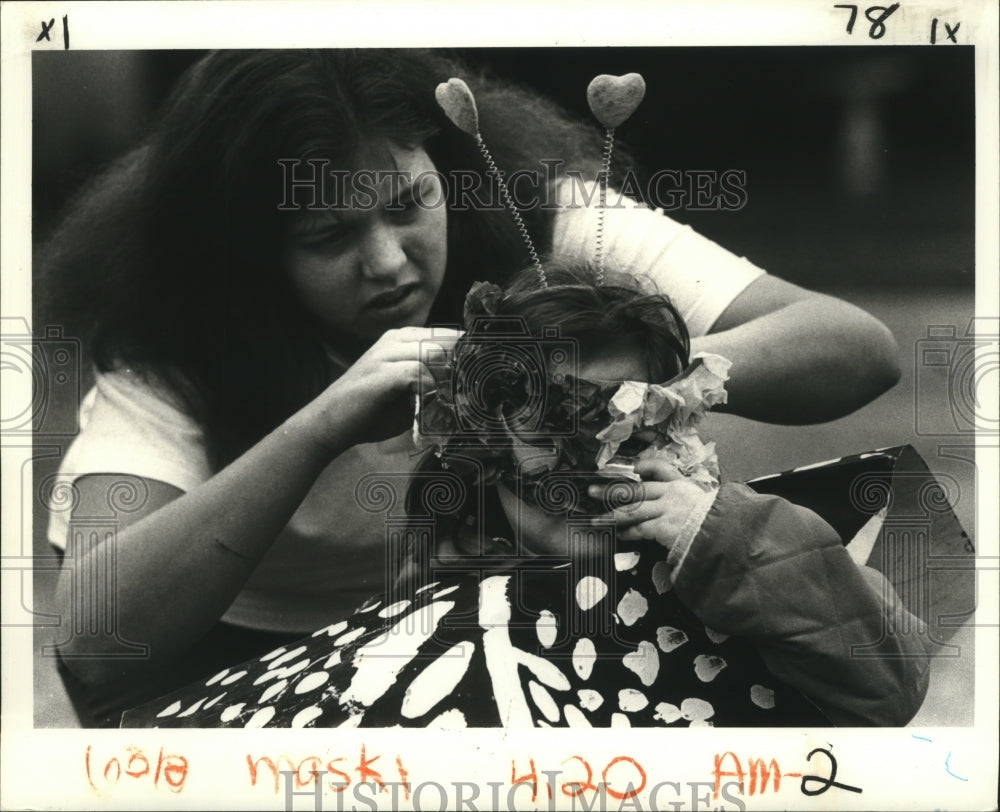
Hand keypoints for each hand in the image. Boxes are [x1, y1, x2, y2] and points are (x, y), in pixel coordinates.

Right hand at [305, 326, 462, 447]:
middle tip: (470, 391)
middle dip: (461, 366)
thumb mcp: (407, 394)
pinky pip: (418, 372)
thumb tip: (464, 387)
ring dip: (448, 378)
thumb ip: (432, 384)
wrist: (328, 424)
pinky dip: (430, 389)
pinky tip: (431, 403)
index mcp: (400, 340)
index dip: (465, 354)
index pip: (446, 335)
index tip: (477, 375)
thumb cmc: (369, 411)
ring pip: (434, 354)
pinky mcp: (380, 373)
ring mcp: (385, 354)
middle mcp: (393, 341)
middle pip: (444, 342)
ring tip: (453, 399)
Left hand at [588, 458, 711, 549]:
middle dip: (612, 490)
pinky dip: (629, 532)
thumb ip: (688, 502)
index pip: (661, 468)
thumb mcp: (708, 503)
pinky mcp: (664, 526)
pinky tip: (620, 535)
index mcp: (683, 485)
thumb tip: (673, 509)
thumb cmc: (720, 521)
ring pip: (633, 509)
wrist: (729, 533)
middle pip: (636, 489)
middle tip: (593, 490)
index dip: (645, 466)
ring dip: (612, 514)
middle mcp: (672, 493)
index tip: (634, 468)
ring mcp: (667, 509)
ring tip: (596, 518)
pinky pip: (640, 528)